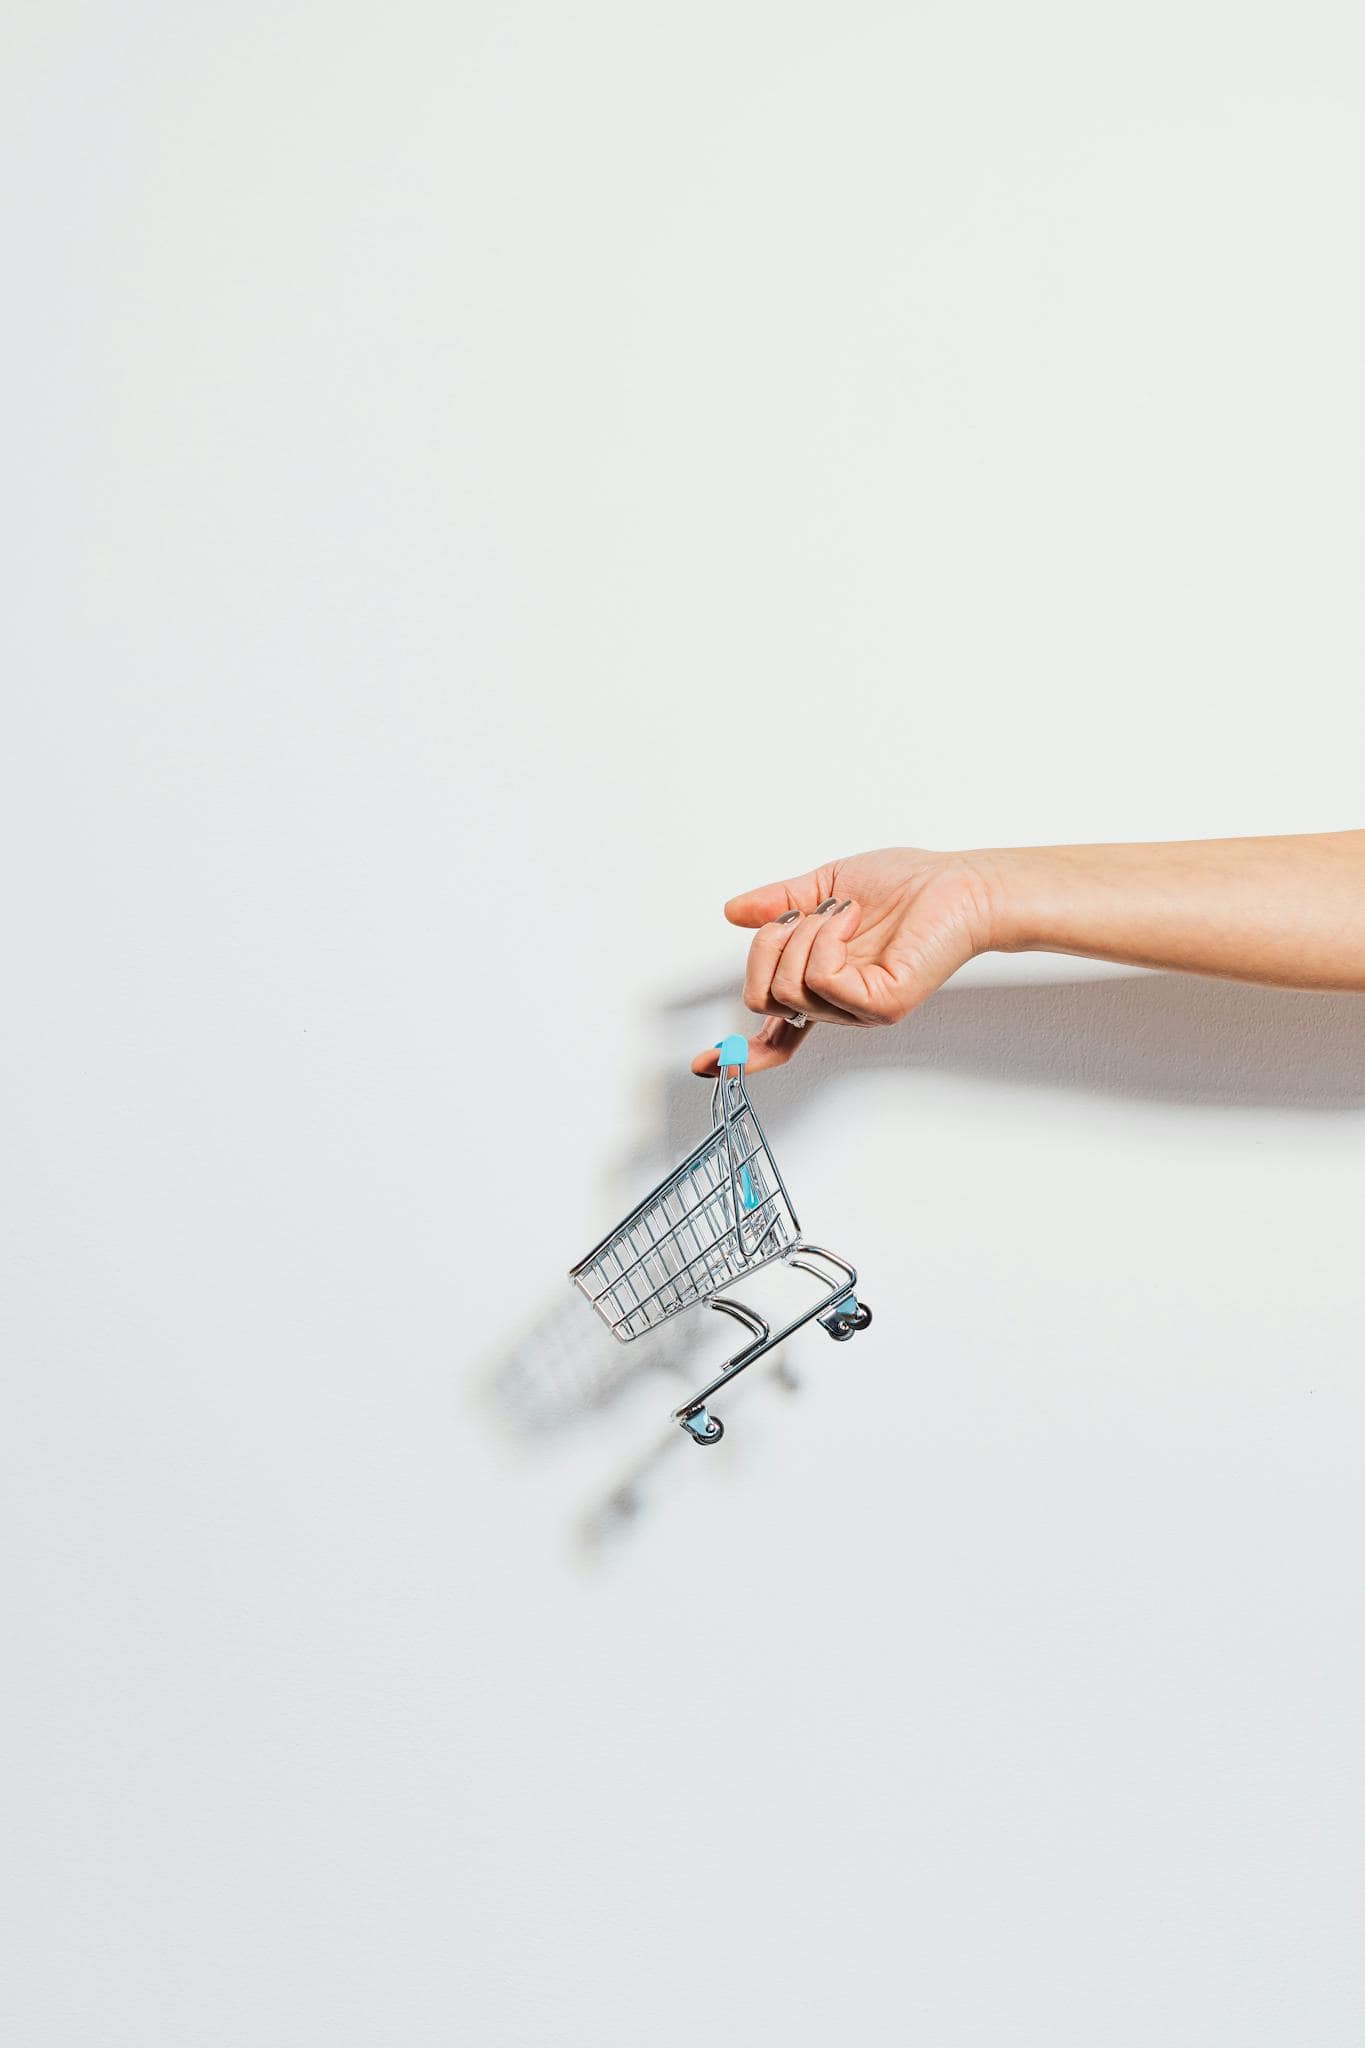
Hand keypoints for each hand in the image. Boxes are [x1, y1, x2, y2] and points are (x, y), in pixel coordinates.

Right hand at [692, 847, 998, 1075]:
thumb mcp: (824, 886)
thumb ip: (777, 903)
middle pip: (762, 998)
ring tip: (842, 913)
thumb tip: (735, 912)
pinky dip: (826, 939)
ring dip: (804, 935)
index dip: (739, 1054)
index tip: (704, 1065)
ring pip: (787, 987)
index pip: (777, 1034)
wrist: (957, 883)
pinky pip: (820, 979)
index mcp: (823, 985)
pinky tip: (851, 922)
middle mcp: (838, 1005)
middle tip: (803, 914)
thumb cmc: (906, 885)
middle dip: (766, 947)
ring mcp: (858, 1009)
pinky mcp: (880, 1004)